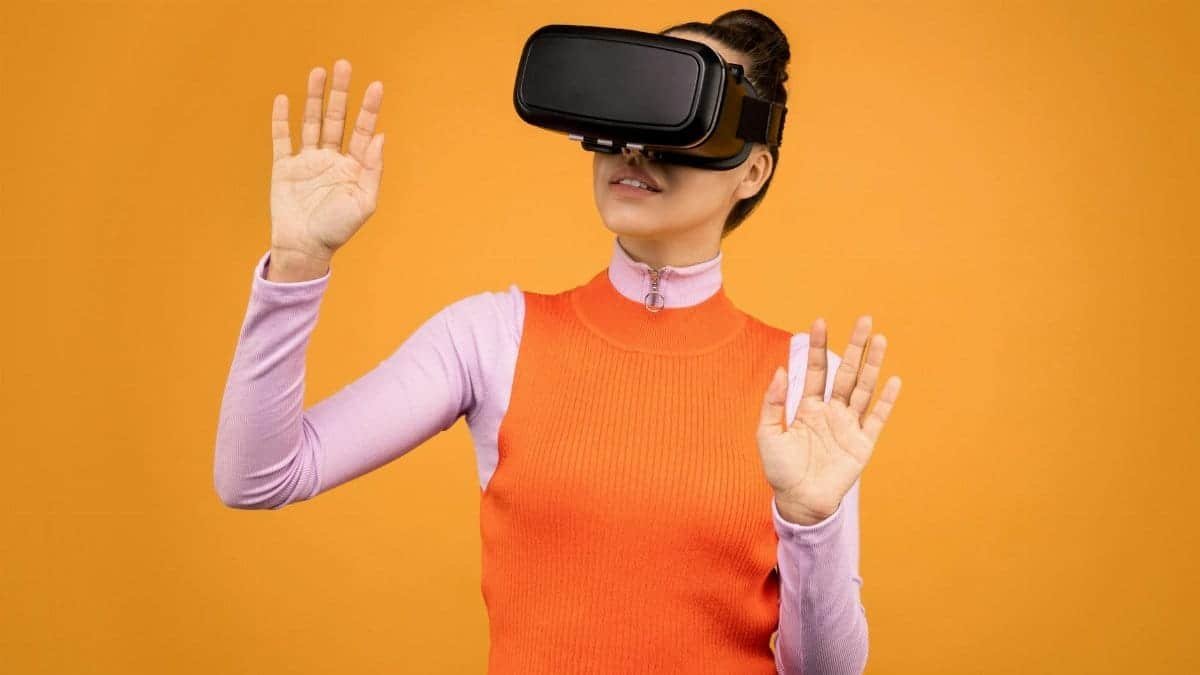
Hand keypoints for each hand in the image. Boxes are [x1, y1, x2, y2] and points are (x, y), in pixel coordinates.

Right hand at [269, 58, 384, 263]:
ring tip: (318, 72)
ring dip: (314, 98)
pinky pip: (282, 139)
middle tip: (343, 64)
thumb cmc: (337, 230)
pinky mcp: (284, 167)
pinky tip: (285, 100)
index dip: (369, 108)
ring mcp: (307, 161)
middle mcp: (331, 159)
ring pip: (311, 122)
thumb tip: (380, 136)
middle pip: (336, 118)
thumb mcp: (364, 202)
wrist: (304, 247)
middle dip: (340, 92)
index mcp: (353, 167)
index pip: (362, 130)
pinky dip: (282, 120)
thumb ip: (372, 169)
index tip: (376, 85)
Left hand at [756, 316, 901, 524]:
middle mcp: (831, 412)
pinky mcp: (863, 444)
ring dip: (873, 365)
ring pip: (863, 388)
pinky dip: (886, 401)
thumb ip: (773, 403)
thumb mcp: (768, 434)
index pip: (816, 370)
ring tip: (880, 339)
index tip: (818, 322)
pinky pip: (877, 418)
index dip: (818, 347)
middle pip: (846, 372)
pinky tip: (894, 380)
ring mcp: (849, 426)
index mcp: (808, 408)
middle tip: (864, 319)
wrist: (798, 502)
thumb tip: (780, 370)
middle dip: (855, 346)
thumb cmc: (780, 470)